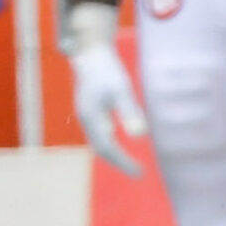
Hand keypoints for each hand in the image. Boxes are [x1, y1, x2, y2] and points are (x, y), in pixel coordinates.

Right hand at [66, 41, 145, 175]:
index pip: (107, 148)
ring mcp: (85, 113)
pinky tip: (118, 139)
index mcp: (92, 117)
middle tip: (138, 172)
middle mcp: (86, 118)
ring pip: (97, 141)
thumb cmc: (108, 70)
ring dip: (113, 153)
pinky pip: (98, 132)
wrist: (90, 52)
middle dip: (118, 162)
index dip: (123, 162)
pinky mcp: (89, 108)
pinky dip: (109, 142)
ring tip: (129, 162)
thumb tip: (140, 136)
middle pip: (100, 148)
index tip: (140, 172)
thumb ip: (129, 111)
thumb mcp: (122, 90)